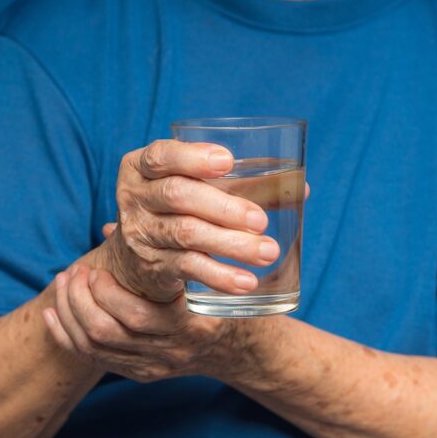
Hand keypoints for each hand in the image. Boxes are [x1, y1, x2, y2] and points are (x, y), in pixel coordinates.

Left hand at [43, 263, 250, 382]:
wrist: (236, 347)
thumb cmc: (221, 298)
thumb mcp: (206, 270)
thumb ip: (166, 248)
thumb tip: (112, 228)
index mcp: (192, 325)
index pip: (137, 317)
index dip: (106, 293)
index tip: (96, 269)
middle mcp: (173, 352)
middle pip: (107, 333)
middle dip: (80, 300)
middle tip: (73, 272)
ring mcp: (156, 367)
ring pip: (94, 347)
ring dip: (70, 313)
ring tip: (64, 284)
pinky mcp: (142, 375)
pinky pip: (93, 360)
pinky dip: (66, 336)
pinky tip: (53, 314)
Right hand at [97, 139, 281, 302]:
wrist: (139, 259)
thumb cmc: (181, 211)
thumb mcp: (200, 189)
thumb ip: (244, 184)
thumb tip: (301, 188)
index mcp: (142, 167)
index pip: (161, 155)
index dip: (192, 157)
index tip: (228, 161)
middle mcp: (135, 198)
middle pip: (178, 195)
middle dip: (224, 207)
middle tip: (261, 221)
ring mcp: (141, 234)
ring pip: (187, 234)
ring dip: (232, 244)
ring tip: (268, 252)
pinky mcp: (153, 266)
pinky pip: (188, 268)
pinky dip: (220, 276)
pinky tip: (247, 282)